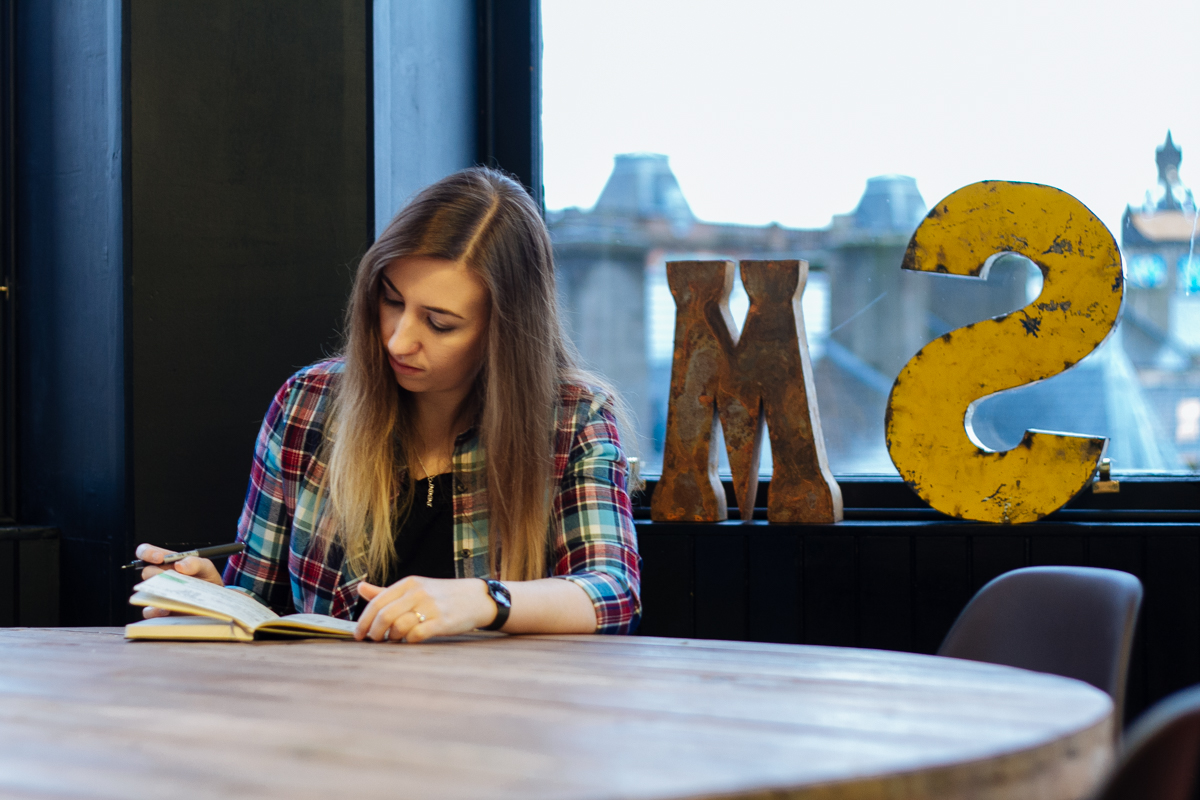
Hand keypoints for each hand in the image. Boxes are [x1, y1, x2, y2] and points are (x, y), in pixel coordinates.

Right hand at [135, 543, 224, 618]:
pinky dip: (157, 610)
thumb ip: (196, 562)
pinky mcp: (158, 611)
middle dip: (156, 573)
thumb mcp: (206, 568)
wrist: (212, 602)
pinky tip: (167, 609)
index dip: (148, 552)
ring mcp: (157, 594)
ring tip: (171, 593)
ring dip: (156, 591)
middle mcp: (158, 578)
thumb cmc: (205, 581)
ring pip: (145, 592)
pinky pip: (149, 611)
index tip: (160, 557)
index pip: (146, 552)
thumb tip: (180, 565)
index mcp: (166, 563)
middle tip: (169, 577)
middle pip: (146, 572)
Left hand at [354, 576, 496, 642]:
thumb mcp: (415, 588)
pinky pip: (416, 635)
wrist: (477, 598)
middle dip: (374, 632)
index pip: (377, 602)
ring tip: (394, 640)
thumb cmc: (442, 596)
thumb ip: (387, 591)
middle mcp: (418, 593)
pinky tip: (411, 640)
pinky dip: (409, 641)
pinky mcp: (442, 621)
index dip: (364, 620)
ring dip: (392, 638)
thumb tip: (360, 588)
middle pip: (384, 615)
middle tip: (374, 641)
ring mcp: (430, 606)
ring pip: (398, 626)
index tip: (359, 634)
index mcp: (409, 583)